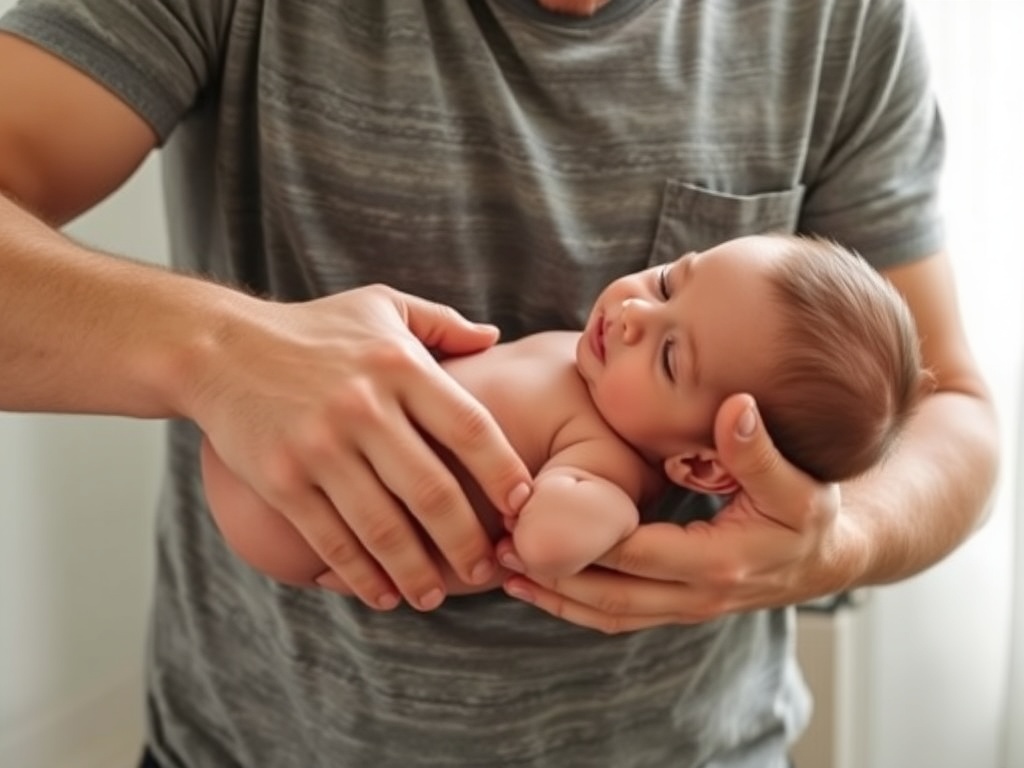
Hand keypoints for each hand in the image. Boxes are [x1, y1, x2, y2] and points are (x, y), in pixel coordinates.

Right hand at [189, 284, 531, 610]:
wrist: (219, 348)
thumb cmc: (313, 329)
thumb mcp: (380, 306)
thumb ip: (441, 323)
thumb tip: (494, 338)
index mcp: (399, 367)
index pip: (470, 428)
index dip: (504, 473)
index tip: (524, 508)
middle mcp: (364, 408)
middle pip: (434, 491)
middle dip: (469, 542)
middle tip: (489, 569)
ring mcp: (320, 447)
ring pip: (385, 528)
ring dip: (419, 572)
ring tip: (437, 597)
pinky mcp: (282, 480)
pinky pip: (333, 540)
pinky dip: (362, 576)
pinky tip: (383, 595)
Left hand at [500, 393, 859, 632]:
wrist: (832, 556)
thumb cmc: (812, 511)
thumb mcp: (798, 480)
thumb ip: (758, 448)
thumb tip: (734, 406)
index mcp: (719, 561)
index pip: (634, 552)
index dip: (580, 536)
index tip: (530, 514)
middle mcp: (700, 595)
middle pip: (610, 593)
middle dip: (551, 573)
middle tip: (496, 549)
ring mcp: (689, 607)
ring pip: (610, 613)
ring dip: (555, 596)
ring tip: (502, 571)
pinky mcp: (681, 608)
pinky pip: (621, 616)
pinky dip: (577, 605)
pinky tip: (540, 586)